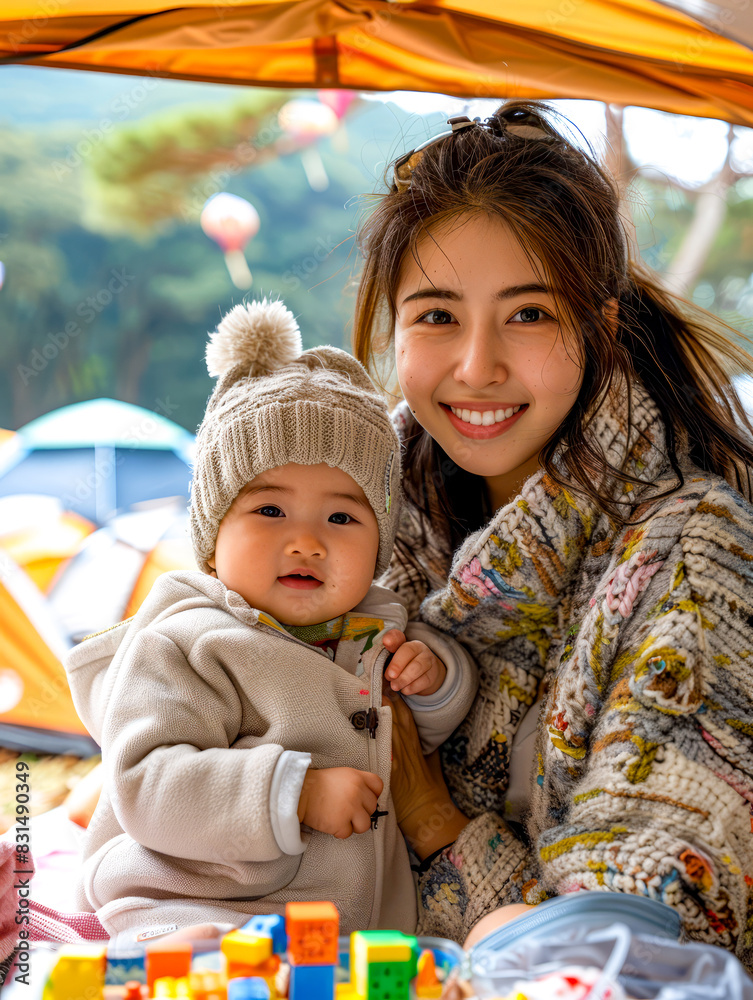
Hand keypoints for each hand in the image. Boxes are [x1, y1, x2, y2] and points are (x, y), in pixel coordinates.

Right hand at [297, 767, 382, 838]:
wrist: (298, 792)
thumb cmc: (318, 785)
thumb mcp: (341, 775)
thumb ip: (357, 783)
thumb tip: (367, 798)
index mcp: (357, 777)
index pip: (378, 786)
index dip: (372, 795)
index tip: (363, 800)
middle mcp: (357, 791)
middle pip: (372, 807)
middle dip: (361, 812)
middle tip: (346, 811)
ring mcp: (350, 807)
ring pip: (365, 825)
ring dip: (353, 825)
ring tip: (341, 819)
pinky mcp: (341, 823)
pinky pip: (347, 833)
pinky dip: (339, 831)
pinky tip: (330, 822)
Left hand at [382, 630, 446, 695]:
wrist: (424, 675)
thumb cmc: (402, 667)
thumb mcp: (391, 662)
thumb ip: (383, 662)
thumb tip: (374, 670)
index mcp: (404, 642)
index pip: (397, 637)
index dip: (392, 639)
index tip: (386, 642)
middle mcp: (417, 648)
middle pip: (408, 651)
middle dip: (397, 665)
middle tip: (389, 676)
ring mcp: (427, 660)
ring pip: (418, 666)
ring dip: (404, 678)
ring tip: (395, 686)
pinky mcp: (432, 674)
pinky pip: (424, 680)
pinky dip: (413, 686)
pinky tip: (405, 690)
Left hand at [384, 689, 468, 858]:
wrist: (427, 811)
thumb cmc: (430, 790)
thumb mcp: (431, 764)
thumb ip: (424, 749)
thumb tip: (419, 739)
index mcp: (416, 744)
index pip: (406, 717)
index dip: (397, 701)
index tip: (388, 686)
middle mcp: (407, 747)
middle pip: (396, 718)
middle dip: (386, 700)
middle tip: (377, 682)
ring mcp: (398, 757)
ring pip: (390, 728)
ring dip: (380, 713)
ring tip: (371, 695)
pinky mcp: (392, 768)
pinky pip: (385, 747)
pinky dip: (380, 734)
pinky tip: (372, 723)